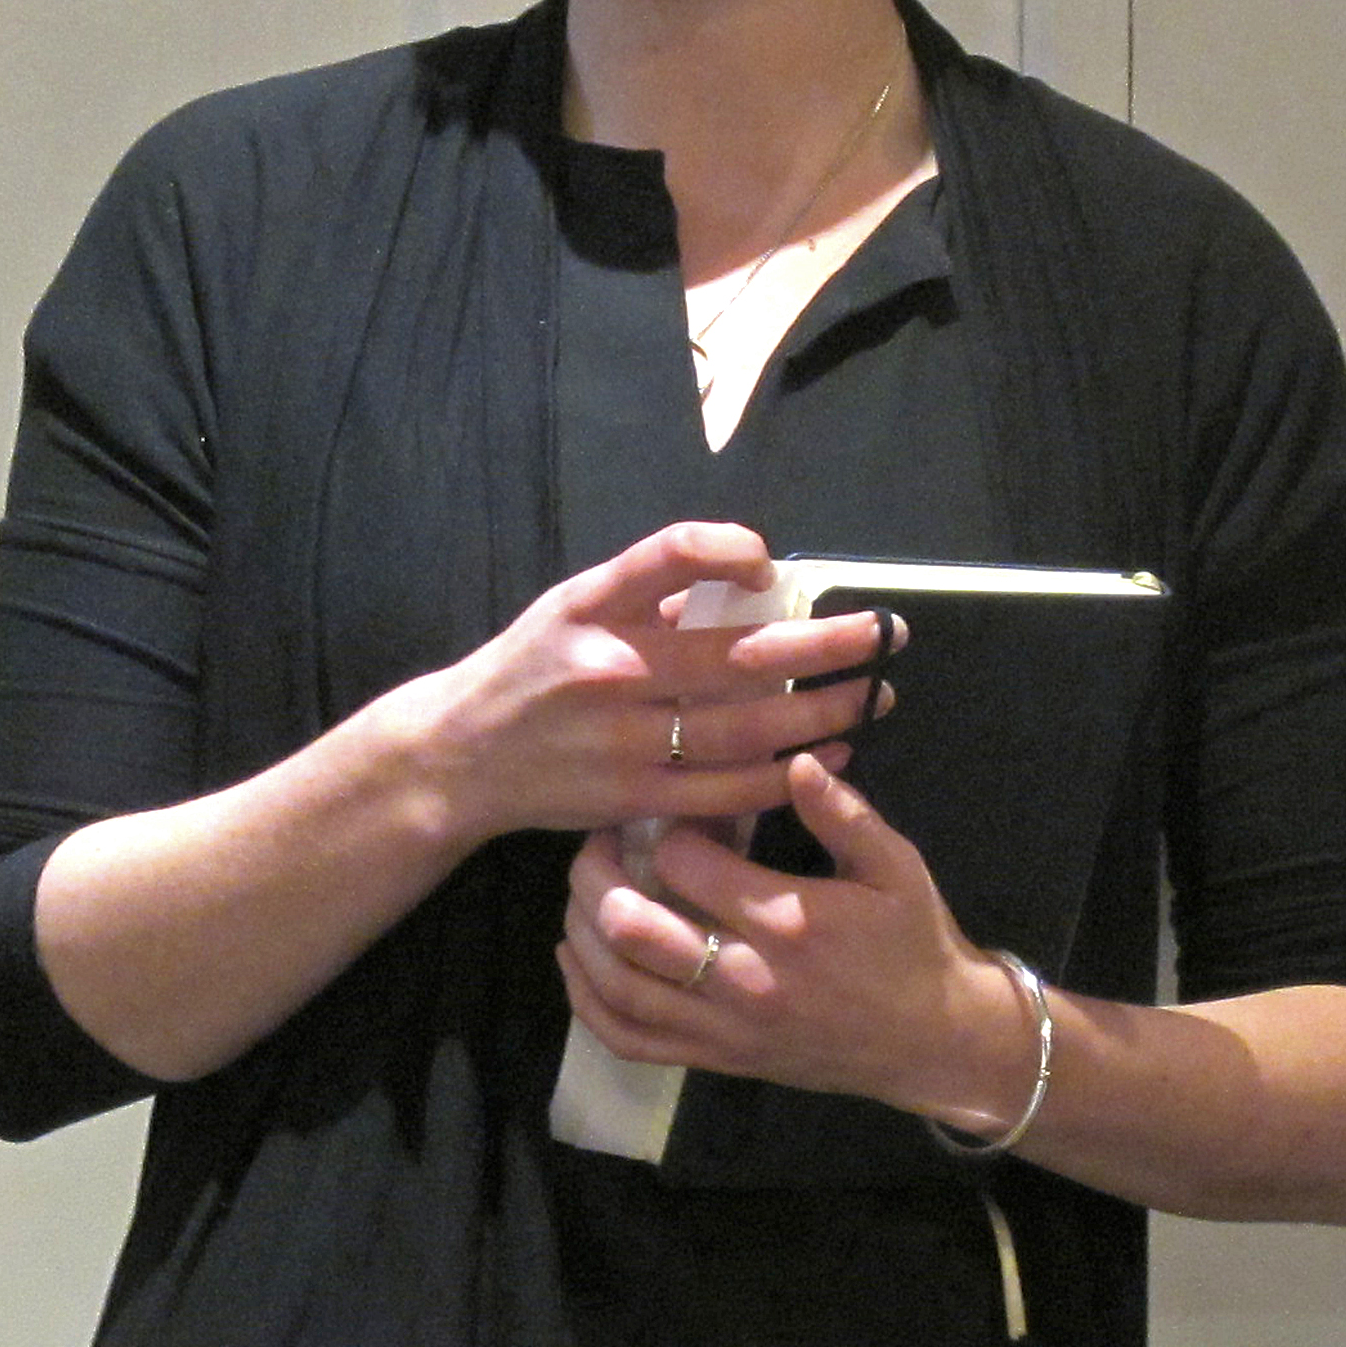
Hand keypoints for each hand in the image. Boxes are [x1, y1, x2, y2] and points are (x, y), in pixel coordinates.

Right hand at [355, 523, 886, 851]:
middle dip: (823, 646)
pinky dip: (785, 775)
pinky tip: (833, 757)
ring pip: (742, 728)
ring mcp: (622, 739)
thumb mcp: (573, 605)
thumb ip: (650, 590)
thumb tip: (750, 577)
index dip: (728, 548)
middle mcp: (609, 668)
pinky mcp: (631, 798)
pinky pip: (723, 789)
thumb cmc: (533, 667)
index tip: (777, 562)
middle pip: (735, 654)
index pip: (668, 556)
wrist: (460, 755)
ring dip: (821, 714)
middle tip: (885, 635)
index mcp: (593, 607)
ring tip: (872, 696)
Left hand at [557, 753, 1042, 1134]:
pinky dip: (589, 1004)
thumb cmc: (914, 943)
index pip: (686, 863)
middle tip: (599, 842)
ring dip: (581, 934)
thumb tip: (793, 759)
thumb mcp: (897, 867)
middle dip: (596, 875)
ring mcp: (725, 1026)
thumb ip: (843, 814)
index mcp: (787, 920)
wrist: (934, 1041)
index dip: (667, 825)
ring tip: (579, 894)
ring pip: (618, 986)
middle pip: (630, 926)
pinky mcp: (717, 1059)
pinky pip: (632, 1040)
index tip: (675, 809)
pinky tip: (579, 962)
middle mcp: (744, 977)